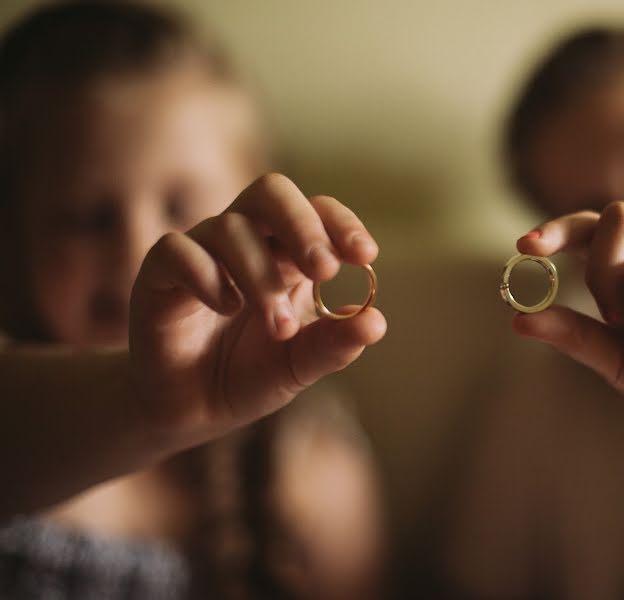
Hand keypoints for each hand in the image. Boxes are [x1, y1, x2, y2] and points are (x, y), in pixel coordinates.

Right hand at [129, 173, 385, 445]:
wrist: (191, 412)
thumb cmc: (248, 376)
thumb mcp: (300, 366)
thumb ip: (335, 345)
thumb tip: (376, 323)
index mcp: (288, 254)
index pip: (317, 212)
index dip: (341, 225)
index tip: (365, 256)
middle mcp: (246, 241)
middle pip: (271, 193)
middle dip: (302, 226)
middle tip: (323, 270)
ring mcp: (201, 253)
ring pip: (229, 227)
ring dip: (261, 276)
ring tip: (279, 328)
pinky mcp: (158, 274)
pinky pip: (177, 249)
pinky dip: (206, 275)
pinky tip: (225, 308)